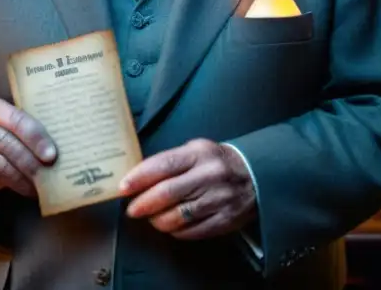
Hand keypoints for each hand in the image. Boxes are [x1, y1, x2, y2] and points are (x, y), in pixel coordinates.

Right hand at [0, 98, 55, 197]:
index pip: (16, 120)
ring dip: (20, 178)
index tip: (51, 155)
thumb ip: (28, 126)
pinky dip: (8, 185)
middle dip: (30, 162)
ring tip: (38, 186)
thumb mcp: (10, 117)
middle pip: (6, 144)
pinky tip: (23, 188)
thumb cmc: (0, 126)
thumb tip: (63, 142)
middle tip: (48, 175)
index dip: (35, 138)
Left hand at [119, 139, 256, 239]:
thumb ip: (170, 161)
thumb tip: (138, 178)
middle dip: (144, 204)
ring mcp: (219, 198)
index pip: (163, 165)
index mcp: (199, 153)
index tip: (123, 187)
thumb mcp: (196, 150)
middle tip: (132, 209)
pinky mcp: (225, 219)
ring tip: (151, 218)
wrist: (257, 175)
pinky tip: (171, 226)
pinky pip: (193, 231)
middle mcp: (209, 175)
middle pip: (167, 193)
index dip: (139, 178)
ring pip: (178, 216)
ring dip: (158, 220)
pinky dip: (176, 231)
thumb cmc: (217, 162)